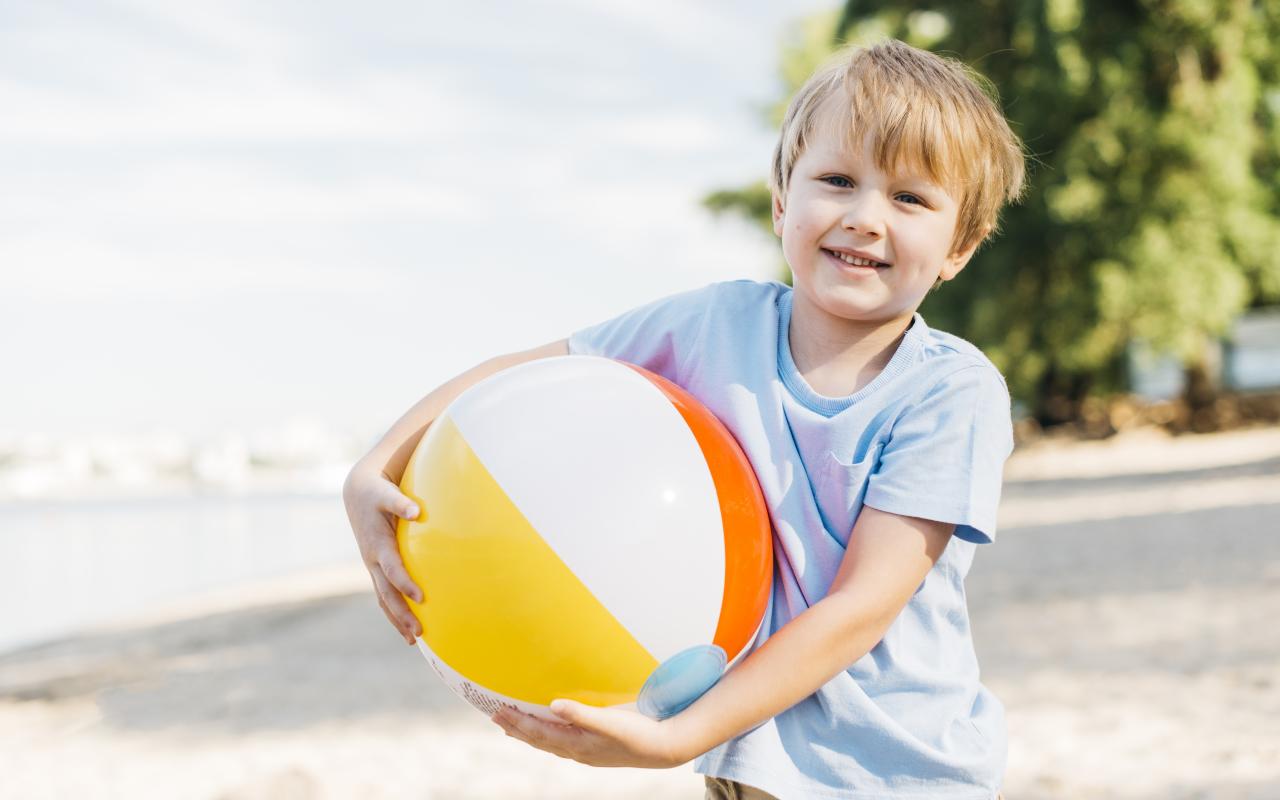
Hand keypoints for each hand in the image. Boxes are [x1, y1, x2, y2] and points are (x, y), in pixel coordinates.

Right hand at [342, 463, 423, 644]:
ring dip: (398, 619)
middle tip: (420, 633)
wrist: (358, 494)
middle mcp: (372, 560)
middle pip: (387, 593)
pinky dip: (394, 611)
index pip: (393, 569)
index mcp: (377, 544)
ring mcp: (373, 566)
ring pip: (384, 598)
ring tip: (414, 640)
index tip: (422, 597)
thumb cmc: (377, 493)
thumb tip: (417, 511)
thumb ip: (401, 502)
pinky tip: (407, 627)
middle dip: (402, 614)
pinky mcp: (376, 568)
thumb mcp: (387, 494)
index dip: (406, 583)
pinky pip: (384, 594)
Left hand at [491, 701, 690, 768]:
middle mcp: (577, 751)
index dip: (518, 722)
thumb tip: (553, 706)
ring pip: (549, 742)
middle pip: (539, 740)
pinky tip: (547, 728)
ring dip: (529, 732)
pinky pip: (561, 741)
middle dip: (517, 727)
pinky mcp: (594, 747)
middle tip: (495, 715)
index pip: (540, 733)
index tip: (498, 711)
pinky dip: (547, 734)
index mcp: (578, 745)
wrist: (663, 748)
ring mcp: (585, 751)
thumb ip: (581, 714)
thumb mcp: (610, 722)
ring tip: (512, 725)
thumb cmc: (638, 734)